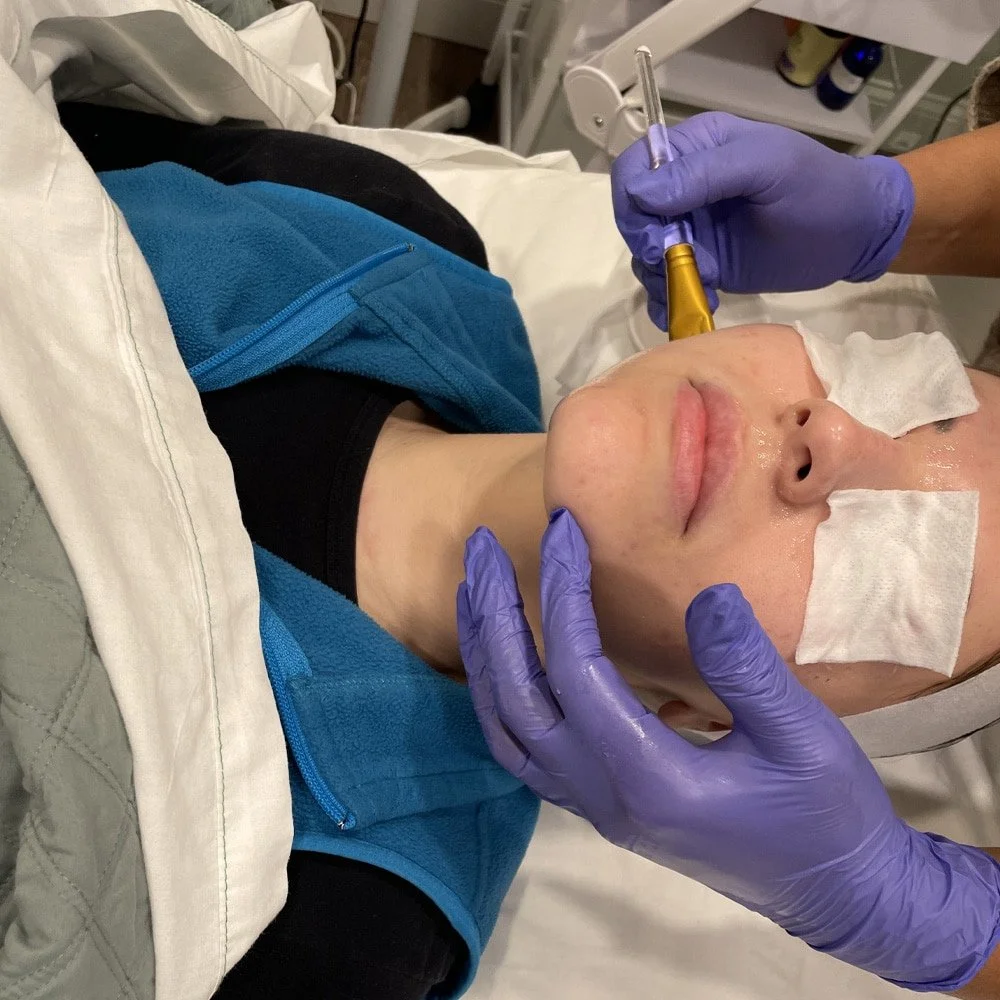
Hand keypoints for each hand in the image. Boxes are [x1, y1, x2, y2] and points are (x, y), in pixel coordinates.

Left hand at [457, 509, 999, 990]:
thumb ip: (748, 668)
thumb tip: (706, 595)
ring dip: (486, 657)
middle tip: (480, 549)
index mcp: (649, 778)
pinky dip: (501, 697)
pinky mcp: (603, 807)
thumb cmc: (827, 813)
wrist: (837, 893)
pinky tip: (505, 658)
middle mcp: (604, 796)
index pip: (577, 671)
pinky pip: (525, 752)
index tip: (562, 528)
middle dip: (494, 617)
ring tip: (475, 590)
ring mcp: (596, 807)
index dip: (564, 593)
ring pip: (509, 731)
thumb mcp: (803, 735)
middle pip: (519, 700)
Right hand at [611, 113, 914, 329]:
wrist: (856, 234)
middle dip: (647, 245)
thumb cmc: (819, 189)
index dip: (634, 204)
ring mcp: (692, 229)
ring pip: (645, 254)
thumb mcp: (767, 167)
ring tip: (697, 288)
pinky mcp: (704, 265)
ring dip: (659, 277)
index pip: (635, 169)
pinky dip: (668, 300)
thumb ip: (705, 174)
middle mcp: (685, 188)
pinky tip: (692, 306)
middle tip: (679, 266)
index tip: (658, 236)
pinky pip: (666, 283)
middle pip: (633, 216)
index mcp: (696, 149)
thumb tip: (642, 194)